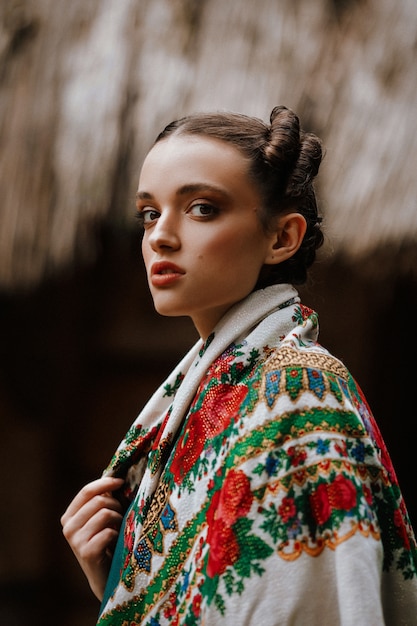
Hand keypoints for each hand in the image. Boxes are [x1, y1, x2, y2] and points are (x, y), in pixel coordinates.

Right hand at [61, 476, 124, 600]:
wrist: (106, 577)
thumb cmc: (107, 541)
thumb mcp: (100, 518)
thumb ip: (102, 499)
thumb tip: (116, 474)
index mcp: (69, 516)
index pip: (86, 491)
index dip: (105, 483)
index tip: (121, 482)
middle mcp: (68, 527)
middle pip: (99, 501)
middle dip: (116, 505)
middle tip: (121, 515)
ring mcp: (75, 541)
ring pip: (105, 514)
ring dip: (119, 519)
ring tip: (119, 529)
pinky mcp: (87, 552)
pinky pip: (108, 531)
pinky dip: (117, 533)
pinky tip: (116, 541)